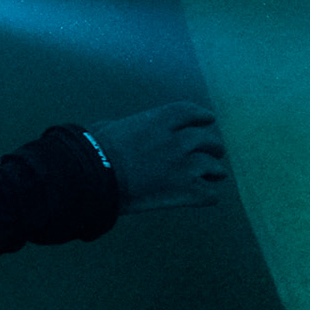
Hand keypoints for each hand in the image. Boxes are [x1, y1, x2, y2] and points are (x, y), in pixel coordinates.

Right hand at [87, 102, 228, 213]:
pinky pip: (209, 194)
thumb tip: (112, 128)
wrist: (96, 177)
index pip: (190, 112)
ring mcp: (183, 166)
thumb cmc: (94, 151)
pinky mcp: (184, 191)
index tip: (207, 120)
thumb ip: (122, 127)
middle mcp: (176, 140)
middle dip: (212, 146)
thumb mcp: (109, 127)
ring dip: (214, 170)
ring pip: (213, 166)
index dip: (202, 116)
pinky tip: (206, 196)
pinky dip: (209, 195)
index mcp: (159, 120)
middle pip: (207, 140)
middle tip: (213, 152)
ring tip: (215, 174)